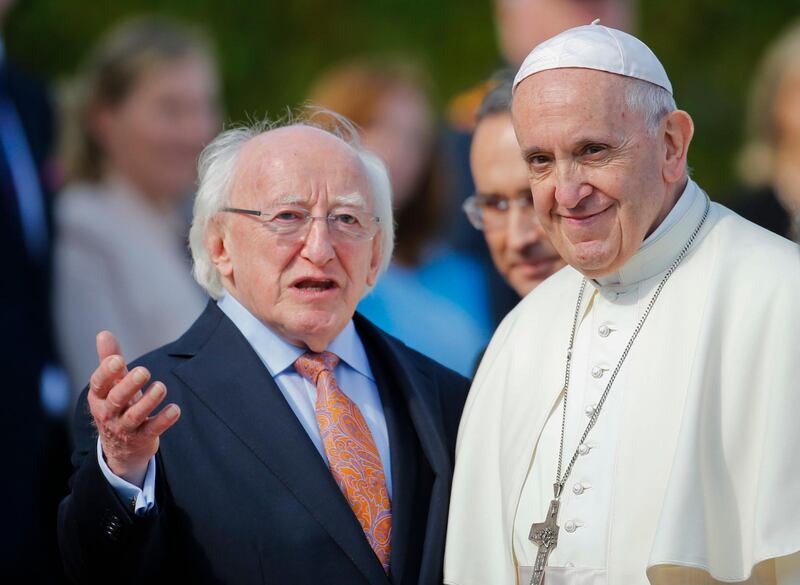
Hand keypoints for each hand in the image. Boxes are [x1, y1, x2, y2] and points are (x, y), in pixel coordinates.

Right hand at [88, 331, 180, 486]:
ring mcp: (125, 428)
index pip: (98, 384)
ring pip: (135, 416)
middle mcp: (108, 414)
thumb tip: (103, 333)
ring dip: (149, 401)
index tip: (118, 359)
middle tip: (143, 371)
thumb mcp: (111, 384)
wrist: (121, 447)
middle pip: (116, 400)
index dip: (106, 372)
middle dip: (129, 386)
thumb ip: (109, 360)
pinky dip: (163, 420)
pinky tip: (175, 409)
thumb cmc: (117, 405)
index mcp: (99, 397)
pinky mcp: (142, 439)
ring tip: (161, 386)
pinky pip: (152, 429)